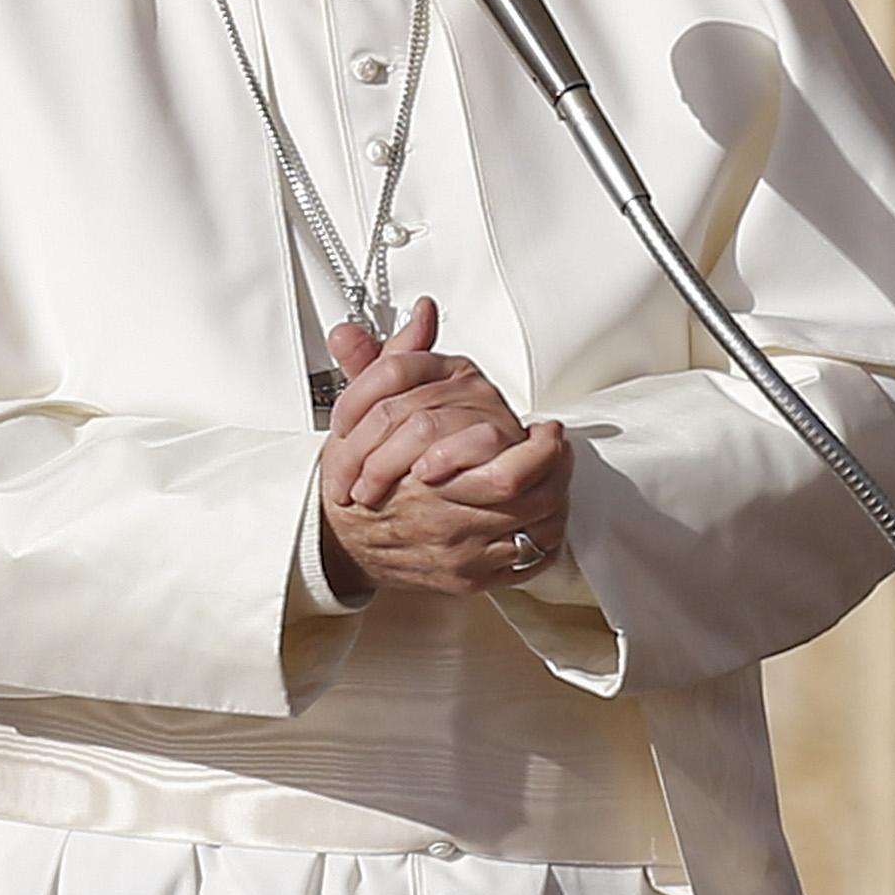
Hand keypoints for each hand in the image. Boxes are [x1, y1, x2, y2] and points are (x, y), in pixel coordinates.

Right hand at [316, 297, 572, 597]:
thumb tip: (422, 315)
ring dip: (555, 498)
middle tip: (557, 447)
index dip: (542, 448)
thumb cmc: (357, 479)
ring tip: (554, 474)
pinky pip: (526, 562)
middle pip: (534, 500)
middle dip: (556, 469)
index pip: (511, 471)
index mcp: (430, 480)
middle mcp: (449, 524)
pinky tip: (538, 512)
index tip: (546, 429)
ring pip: (536, 529)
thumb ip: (397, 360)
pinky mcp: (470, 580)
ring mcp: (462, 556)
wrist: (337, 540)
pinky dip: (542, 536)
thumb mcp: (367, 413)